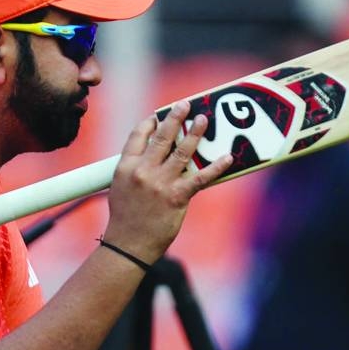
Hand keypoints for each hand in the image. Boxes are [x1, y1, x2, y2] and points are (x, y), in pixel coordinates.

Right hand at [103, 101, 232, 263]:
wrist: (128, 245)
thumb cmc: (125, 218)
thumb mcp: (120, 187)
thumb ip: (133, 169)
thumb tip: (148, 155)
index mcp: (126, 167)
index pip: (138, 135)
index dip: (150, 122)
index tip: (159, 115)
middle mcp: (143, 171)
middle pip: (161, 137)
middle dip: (175, 118)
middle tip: (185, 104)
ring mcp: (161, 183)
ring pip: (182, 151)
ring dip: (195, 133)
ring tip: (204, 120)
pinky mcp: (177, 196)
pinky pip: (200, 177)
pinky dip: (216, 166)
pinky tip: (228, 158)